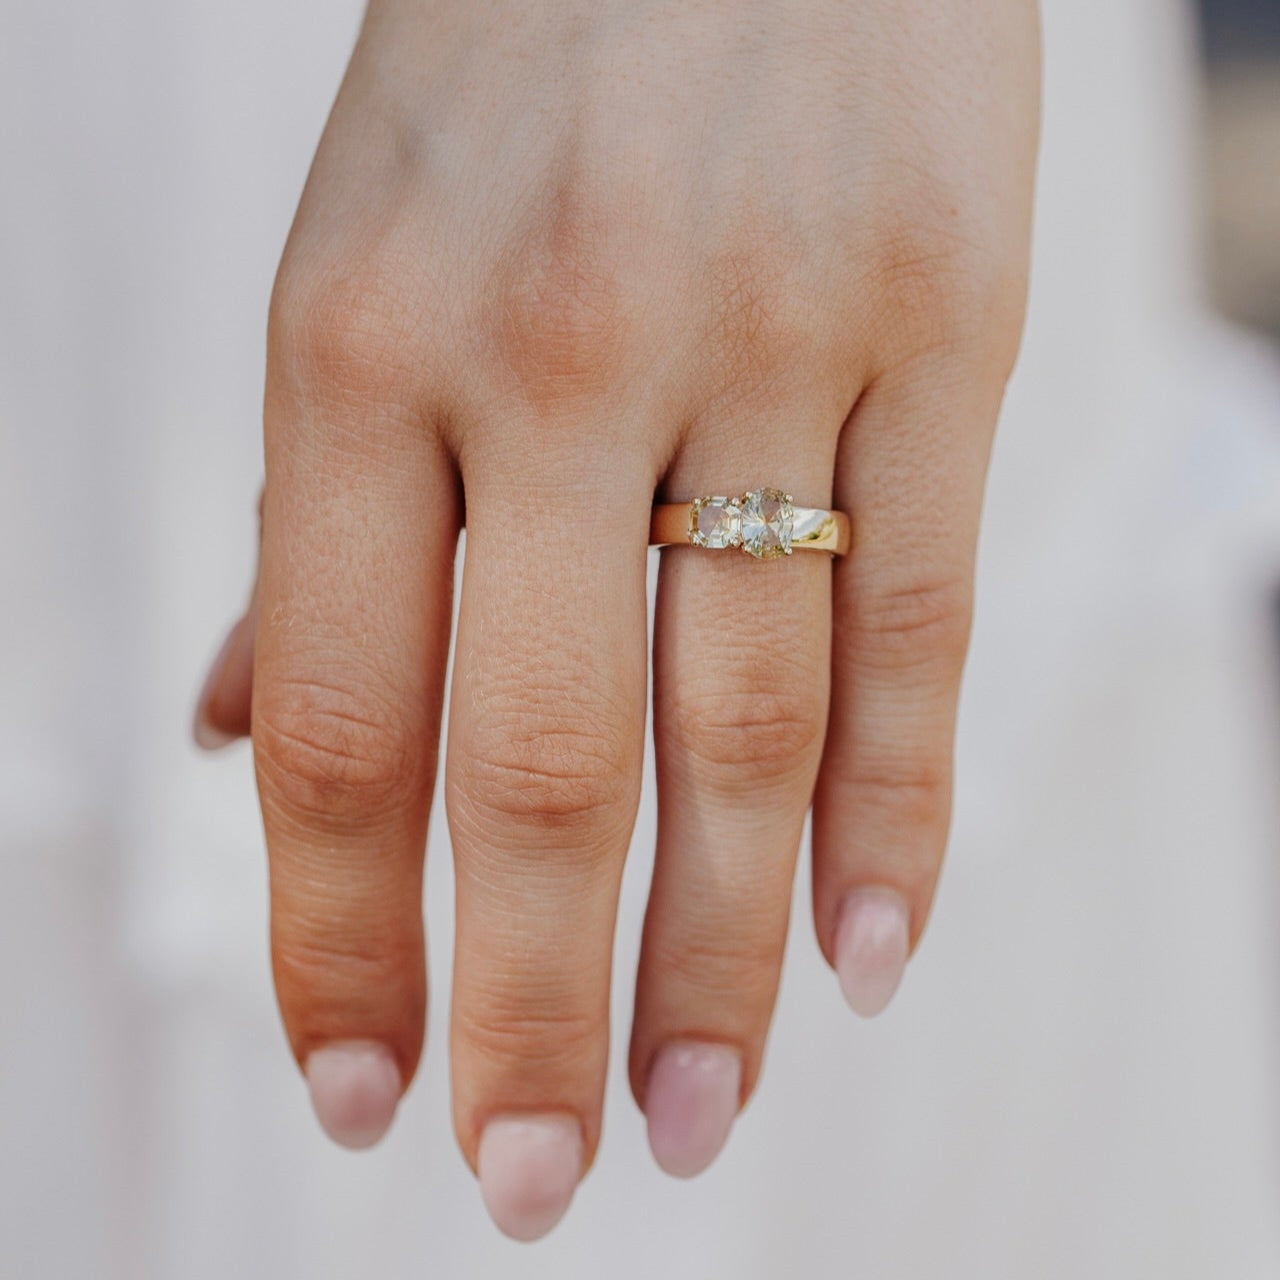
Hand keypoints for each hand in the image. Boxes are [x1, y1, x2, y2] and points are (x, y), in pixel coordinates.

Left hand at [194, 0, 1038, 1240]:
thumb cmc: (515, 68)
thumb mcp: (352, 261)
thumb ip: (316, 527)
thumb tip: (228, 736)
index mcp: (354, 347)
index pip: (336, 726)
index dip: (341, 939)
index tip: (364, 1095)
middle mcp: (551, 357)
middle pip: (542, 770)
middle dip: (531, 1010)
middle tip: (531, 1181)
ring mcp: (769, 337)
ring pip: (743, 726)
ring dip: (723, 958)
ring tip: (698, 1116)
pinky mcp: (949, 321)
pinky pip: (918, 615)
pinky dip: (902, 807)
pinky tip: (872, 957)